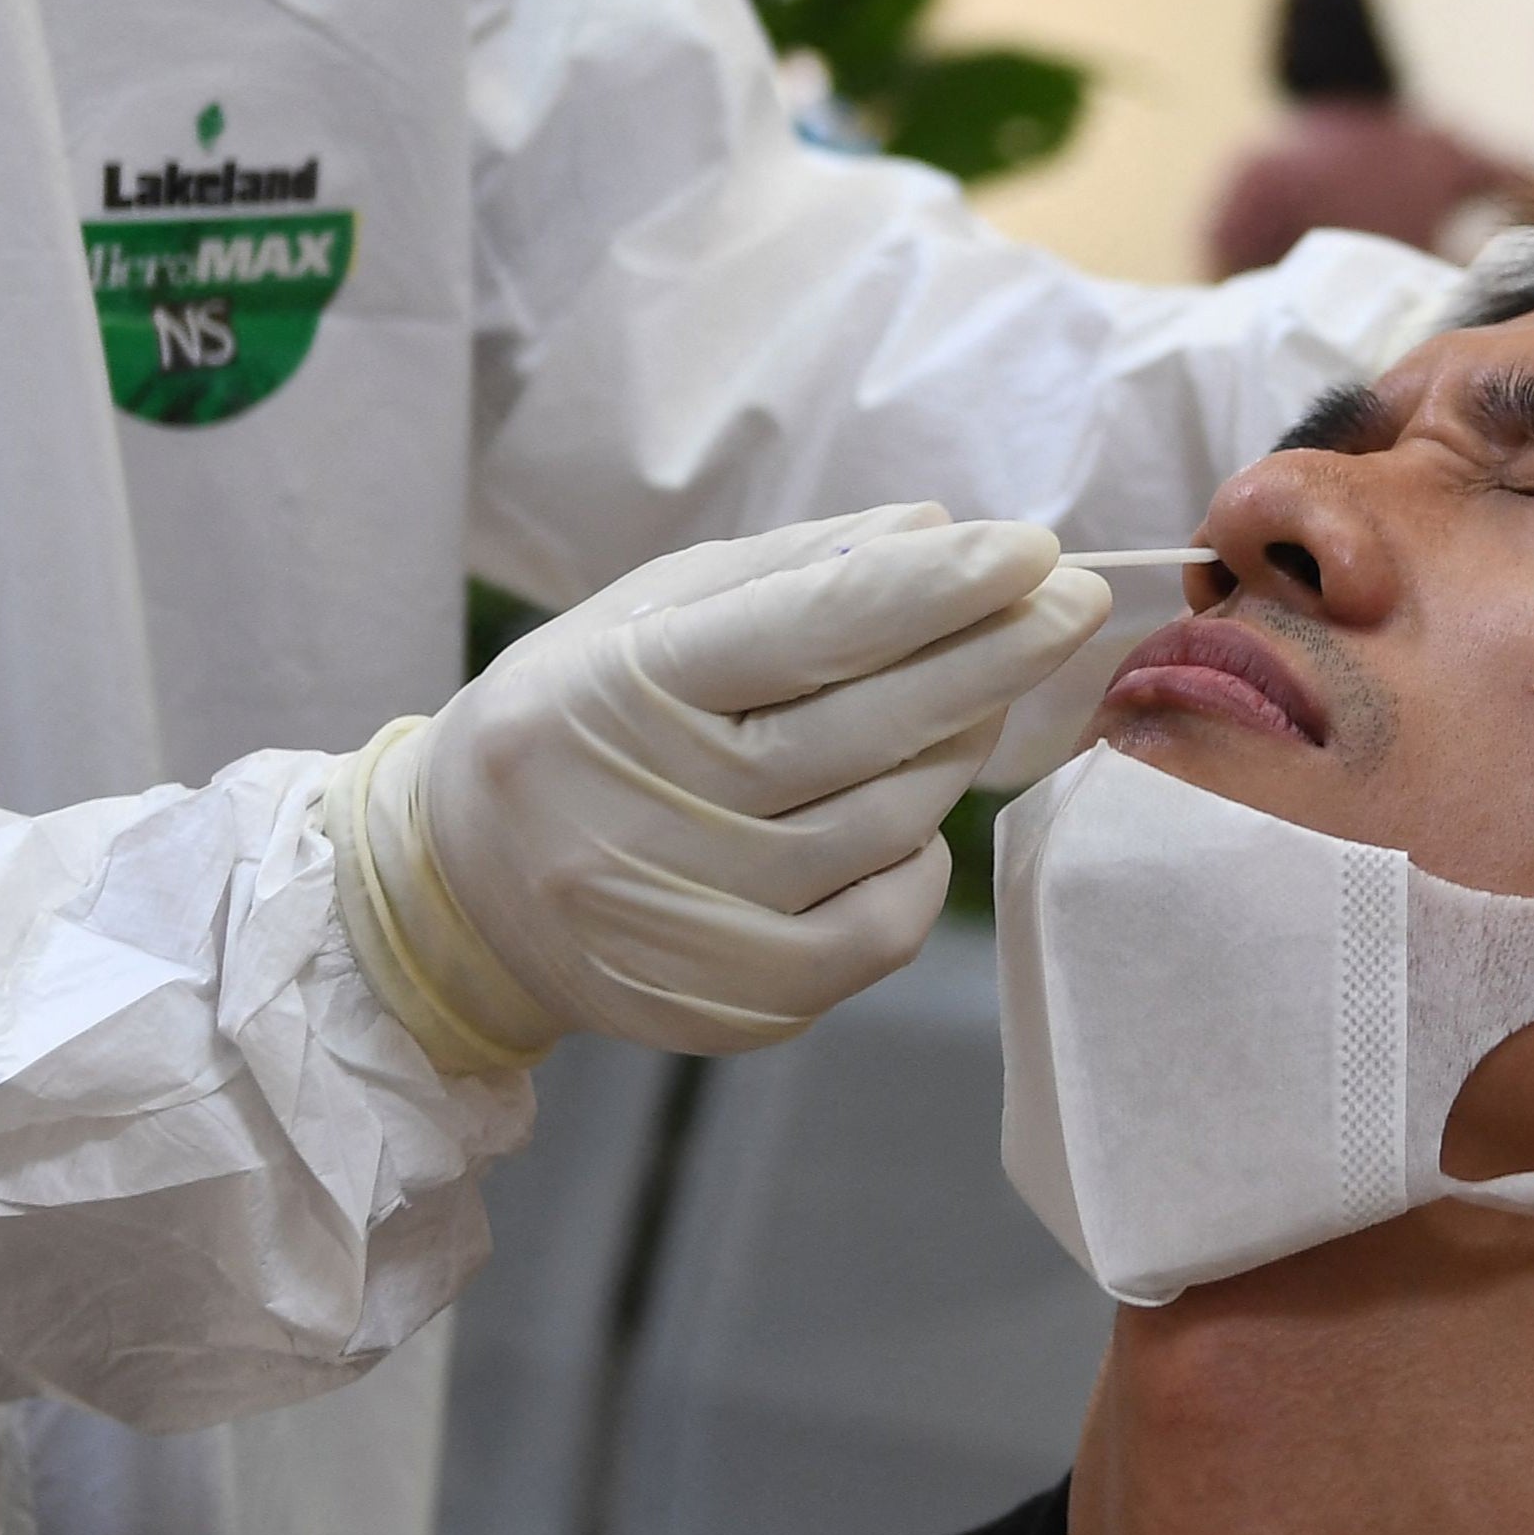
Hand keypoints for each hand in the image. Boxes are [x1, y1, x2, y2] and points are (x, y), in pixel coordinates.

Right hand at [335, 509, 1111, 1065]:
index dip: (931, 588)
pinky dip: (919, 861)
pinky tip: (919, 812)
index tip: (1028, 547)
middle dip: (988, 656)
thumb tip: (934, 532)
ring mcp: (686, 919)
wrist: (460, 890)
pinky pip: (876, 927)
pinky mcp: (726, 1002)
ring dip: (956, 747)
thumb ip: (791, 574)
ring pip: (882, 824)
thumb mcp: (646, 618)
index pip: (805, 631)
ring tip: (986, 691)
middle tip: (1073, 600)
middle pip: (862, 731)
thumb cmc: (576, 722)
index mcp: (616, 692)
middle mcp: (643, 812)